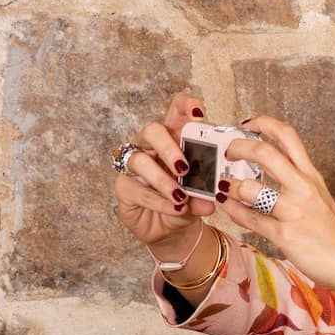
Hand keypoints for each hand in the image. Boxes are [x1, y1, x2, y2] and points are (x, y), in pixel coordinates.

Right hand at [113, 94, 217, 260]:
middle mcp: (152, 146)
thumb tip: (210, 200)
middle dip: (168, 147)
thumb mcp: (203, 195)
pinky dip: (158, 200)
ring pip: (139, 160)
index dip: (185, 106)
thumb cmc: (188, 201)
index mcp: (176, 138)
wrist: (171, 229)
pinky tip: (175, 208)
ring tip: (181, 197)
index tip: (199, 114)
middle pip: (152, 130)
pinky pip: (136, 188)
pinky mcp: (124, 186)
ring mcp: (135, 164)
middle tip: (184, 168)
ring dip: (162, 179)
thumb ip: (206, 193)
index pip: (177, 111)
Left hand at [212, 116, 334, 302]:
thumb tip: (266, 175)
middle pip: (265, 153)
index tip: (246, 125)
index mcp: (311, 176)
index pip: (287, 136)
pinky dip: (232, 210)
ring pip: (250, 188)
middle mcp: (303, 188)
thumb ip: (296, 184)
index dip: (263, 123)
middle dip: (236, 148)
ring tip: (224, 187)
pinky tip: (227, 206)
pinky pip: (249, 218)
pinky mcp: (285, 235)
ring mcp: (294, 211)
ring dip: (230, 186)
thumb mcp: (320, 199)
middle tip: (226, 153)